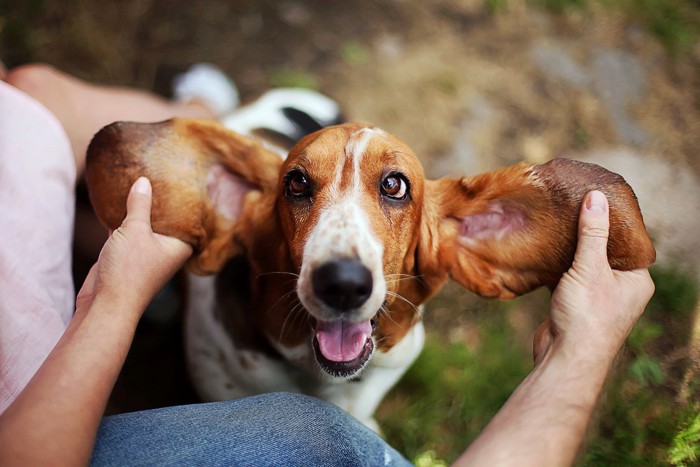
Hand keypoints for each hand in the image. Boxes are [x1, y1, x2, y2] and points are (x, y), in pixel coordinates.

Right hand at [76, 177, 192, 319]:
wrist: (105, 304)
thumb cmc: (129, 270)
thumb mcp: (135, 230)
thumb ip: (140, 205)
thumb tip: (144, 181)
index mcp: (180, 246)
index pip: (189, 219)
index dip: (188, 201)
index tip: (187, 181)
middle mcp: (166, 251)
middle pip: (166, 220)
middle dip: (162, 202)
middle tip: (160, 174)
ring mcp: (146, 254)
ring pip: (145, 226)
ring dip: (140, 210)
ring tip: (138, 183)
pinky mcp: (126, 257)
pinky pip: (128, 232)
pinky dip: (123, 220)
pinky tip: (116, 203)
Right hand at [534, 191, 653, 363]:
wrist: (565, 359)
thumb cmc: (587, 316)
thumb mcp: (590, 268)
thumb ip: (593, 233)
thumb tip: (596, 197)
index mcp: (636, 279)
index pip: (628, 241)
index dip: (612, 220)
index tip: (594, 199)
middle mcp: (621, 288)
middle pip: (604, 251)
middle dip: (587, 232)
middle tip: (570, 208)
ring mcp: (597, 298)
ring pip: (584, 264)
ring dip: (571, 249)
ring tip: (556, 224)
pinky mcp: (575, 304)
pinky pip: (568, 277)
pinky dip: (558, 265)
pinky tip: (545, 250)